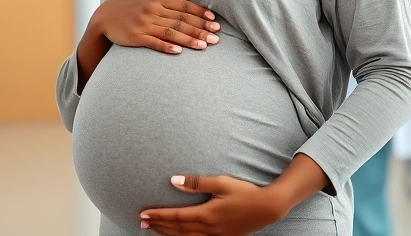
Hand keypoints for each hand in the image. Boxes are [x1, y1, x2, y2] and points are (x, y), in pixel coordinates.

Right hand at [95, 0, 220, 54]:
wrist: (105, 17)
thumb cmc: (132, 5)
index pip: (184, 6)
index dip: (200, 13)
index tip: (214, 20)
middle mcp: (152, 10)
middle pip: (181, 20)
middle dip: (200, 28)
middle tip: (216, 36)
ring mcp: (144, 24)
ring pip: (171, 32)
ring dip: (189, 39)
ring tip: (205, 46)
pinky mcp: (136, 37)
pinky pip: (154, 42)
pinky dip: (167, 46)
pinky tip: (179, 51)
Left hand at [140, 175, 288, 234]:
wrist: (268, 208)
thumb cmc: (246, 192)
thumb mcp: (222, 183)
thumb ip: (197, 182)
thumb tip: (174, 181)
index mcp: (207, 215)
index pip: (176, 216)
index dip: (159, 215)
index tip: (144, 214)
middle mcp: (209, 228)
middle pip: (177, 229)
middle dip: (159, 225)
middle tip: (142, 222)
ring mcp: (215, 235)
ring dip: (168, 233)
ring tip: (154, 229)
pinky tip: (178, 235)